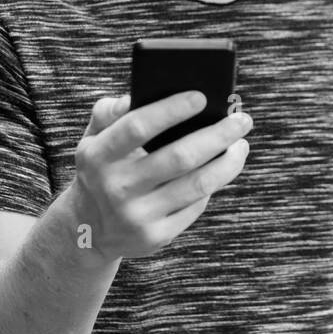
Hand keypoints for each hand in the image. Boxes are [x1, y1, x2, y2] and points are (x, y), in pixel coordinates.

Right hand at [70, 91, 251, 261]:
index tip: (202, 96)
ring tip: (241, 144)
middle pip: (179, 157)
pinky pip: (196, 206)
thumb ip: (109, 112)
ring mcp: (136, 216)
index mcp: (98, 156)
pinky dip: (214, 184)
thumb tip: (134, 97)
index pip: (138, 127)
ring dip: (228, 162)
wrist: (89, 230)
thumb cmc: (103, 169)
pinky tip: (224, 168)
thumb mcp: (93, 139)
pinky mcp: (155, 237)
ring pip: (197, 184)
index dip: (171, 110)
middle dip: (218, 135)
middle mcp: (116, 187)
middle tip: (243, 120)